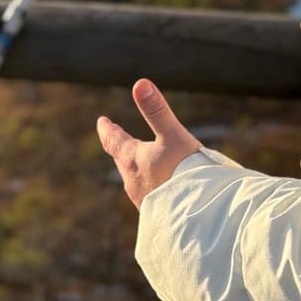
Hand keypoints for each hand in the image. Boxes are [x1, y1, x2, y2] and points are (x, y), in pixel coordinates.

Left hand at [97, 79, 201, 208]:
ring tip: (140, 166)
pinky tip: (160, 192)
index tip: (102, 121)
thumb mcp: (173, 135)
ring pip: (135, 181)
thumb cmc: (185, 172)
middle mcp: (133, 182)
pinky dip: (151, 187)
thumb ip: (157, 110)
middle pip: (122, 161)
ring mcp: (144, 201)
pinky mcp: (157, 215)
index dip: (107, 129)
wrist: (199, 217)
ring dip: (136, 170)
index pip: (113, 141)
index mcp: (133, 160)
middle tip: (116, 140)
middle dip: (120, 149)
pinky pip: (149, 197)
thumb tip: (140, 83)